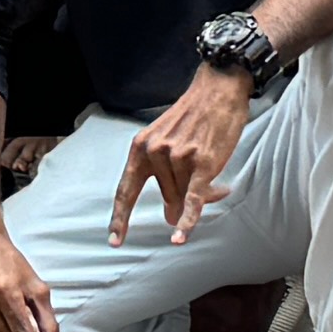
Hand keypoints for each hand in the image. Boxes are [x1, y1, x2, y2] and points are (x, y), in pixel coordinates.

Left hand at [111, 63, 251, 244]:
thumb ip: (165, 179)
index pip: (126, 190)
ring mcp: (177, 157)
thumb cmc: (193, 118)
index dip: (120, 218)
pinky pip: (193, 199)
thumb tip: (171, 218)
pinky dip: (188, 220)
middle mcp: (154, 153)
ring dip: (202, 193)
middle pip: (167, 196)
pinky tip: (180, 237)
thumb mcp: (168, 142)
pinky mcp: (201, 163)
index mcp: (140, 147)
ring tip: (214, 173)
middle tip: (204, 181)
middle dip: (184, 196)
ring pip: (186, 195)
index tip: (115, 241)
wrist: (217, 90)